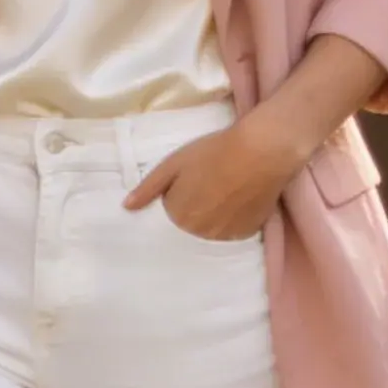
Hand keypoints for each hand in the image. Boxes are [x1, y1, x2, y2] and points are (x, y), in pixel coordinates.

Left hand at [122, 119, 297, 240]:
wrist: (261, 152)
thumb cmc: (214, 152)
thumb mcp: (173, 163)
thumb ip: (148, 188)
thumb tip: (126, 208)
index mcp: (178, 216)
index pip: (173, 209)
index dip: (182, 189)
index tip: (195, 174)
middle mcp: (200, 233)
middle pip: (192, 221)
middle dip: (198, 203)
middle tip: (213, 178)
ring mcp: (225, 235)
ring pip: (212, 227)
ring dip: (216, 212)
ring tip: (229, 186)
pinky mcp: (247, 233)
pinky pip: (233, 229)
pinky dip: (235, 217)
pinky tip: (242, 197)